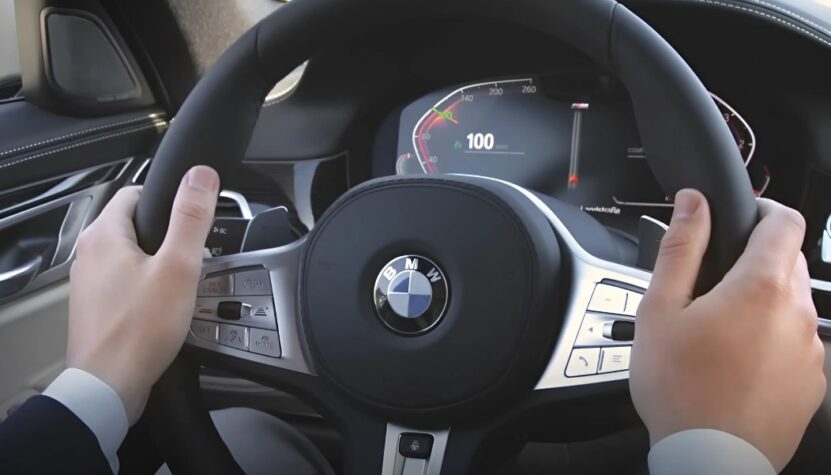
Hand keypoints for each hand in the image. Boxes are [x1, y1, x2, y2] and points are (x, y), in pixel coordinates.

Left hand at [66, 166, 218, 423]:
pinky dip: (147, 289)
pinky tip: (164, 309)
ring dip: (158, 265)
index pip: (135, 193)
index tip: (191, 218)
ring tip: (181, 287)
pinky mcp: (97, 308)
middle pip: (135, 226)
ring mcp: (90, 283)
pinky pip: (126, 284)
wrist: (109, 387)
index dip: (168, 200)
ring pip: (131, 257)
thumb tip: (201, 175)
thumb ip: (191, 218)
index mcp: (104, 235)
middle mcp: (89, 255)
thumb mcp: (178, 268)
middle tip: (191, 259)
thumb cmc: (139, 330)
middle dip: (167, 238)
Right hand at [630, 189, 825, 471]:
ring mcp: (811, 350)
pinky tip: (736, 361)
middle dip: (756, 259)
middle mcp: (798, 314)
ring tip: (719, 331)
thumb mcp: (660, 309)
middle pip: (789, 261)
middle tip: (712, 285)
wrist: (709, 458)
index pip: (785, 221)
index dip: (762, 210)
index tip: (740, 219)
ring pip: (793, 303)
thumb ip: (681, 247)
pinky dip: (772, 338)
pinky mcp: (813, 381)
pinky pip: (796, 341)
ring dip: (763, 301)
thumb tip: (693, 203)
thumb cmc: (680, 388)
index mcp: (762, 287)